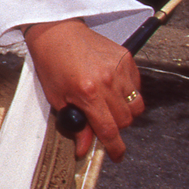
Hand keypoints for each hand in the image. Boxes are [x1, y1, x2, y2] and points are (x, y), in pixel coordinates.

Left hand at [24, 18, 143, 160]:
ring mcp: (120, 69)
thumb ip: (74, 124)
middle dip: (116, 127)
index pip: (109, 130)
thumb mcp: (57, 98)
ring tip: (107, 105)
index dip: (114, 148)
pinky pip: (136, 87)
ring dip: (124, 112)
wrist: (57, 32)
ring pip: (135, 106)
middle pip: (125, 120)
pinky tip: (111, 88)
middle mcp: (108, 82)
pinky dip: (128, 93)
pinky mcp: (127, 58)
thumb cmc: (52, 63)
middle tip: (102, 121)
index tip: (117, 156)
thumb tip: (85, 148)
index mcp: (88, 93)